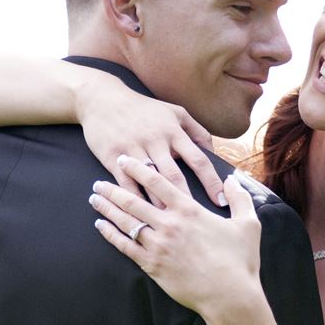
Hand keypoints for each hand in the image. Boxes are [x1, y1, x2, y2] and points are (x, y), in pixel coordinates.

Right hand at [75, 73, 224, 206]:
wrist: (103, 100)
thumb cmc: (143, 109)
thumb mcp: (174, 112)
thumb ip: (196, 131)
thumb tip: (214, 152)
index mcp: (174, 131)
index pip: (199, 159)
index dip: (212, 182)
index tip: (221, 201)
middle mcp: (156, 141)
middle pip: (176, 176)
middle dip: (189, 200)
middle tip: (198, 221)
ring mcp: (134, 149)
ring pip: (151, 182)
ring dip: (161, 205)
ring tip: (171, 225)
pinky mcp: (113, 156)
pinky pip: (126, 183)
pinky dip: (134, 199)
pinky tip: (140, 216)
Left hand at [89, 156, 262, 319]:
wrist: (229, 296)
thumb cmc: (240, 261)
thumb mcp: (248, 224)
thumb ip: (239, 198)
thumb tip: (232, 180)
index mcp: (189, 210)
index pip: (157, 182)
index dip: (137, 168)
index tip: (123, 160)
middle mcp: (169, 224)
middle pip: (133, 200)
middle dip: (113, 188)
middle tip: (99, 181)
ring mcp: (158, 246)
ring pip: (126, 221)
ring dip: (107, 209)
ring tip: (94, 199)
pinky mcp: (152, 266)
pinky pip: (125, 246)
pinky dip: (111, 234)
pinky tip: (100, 226)